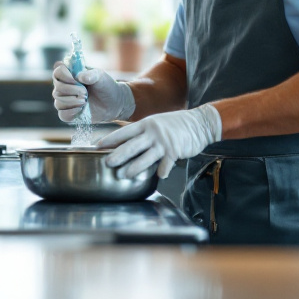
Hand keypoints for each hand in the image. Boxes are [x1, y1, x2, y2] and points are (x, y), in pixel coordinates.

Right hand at [52, 64, 134, 122]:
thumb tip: (80, 77)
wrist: (114, 103)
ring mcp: (65, 101)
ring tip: (85, 100)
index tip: (75, 79)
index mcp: (70, 74)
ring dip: (72, 101)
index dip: (63, 75)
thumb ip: (91, 74)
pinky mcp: (69, 114)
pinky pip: (62, 115)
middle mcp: (64, 87)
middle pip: (57, 88)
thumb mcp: (100, 76)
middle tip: (85, 92)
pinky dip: (71, 112)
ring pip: (58, 102)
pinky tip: (80, 109)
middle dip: (71, 90)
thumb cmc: (105, 86)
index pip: (57, 71)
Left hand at [97, 104, 221, 179]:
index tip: (98, 146)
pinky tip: (158, 176)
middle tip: (106, 163)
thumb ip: (144, 133)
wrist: (200, 123)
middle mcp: (153, 132)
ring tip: (123, 175)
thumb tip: (127, 143)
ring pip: (144, 158)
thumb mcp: (157, 123)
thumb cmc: (177, 124)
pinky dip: (161, 172)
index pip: (124, 132)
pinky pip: (164, 166)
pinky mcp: (174, 151)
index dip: (110, 139)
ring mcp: (163, 142)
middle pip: (131, 146)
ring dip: (133, 168)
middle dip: (117, 156)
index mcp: (146, 124)